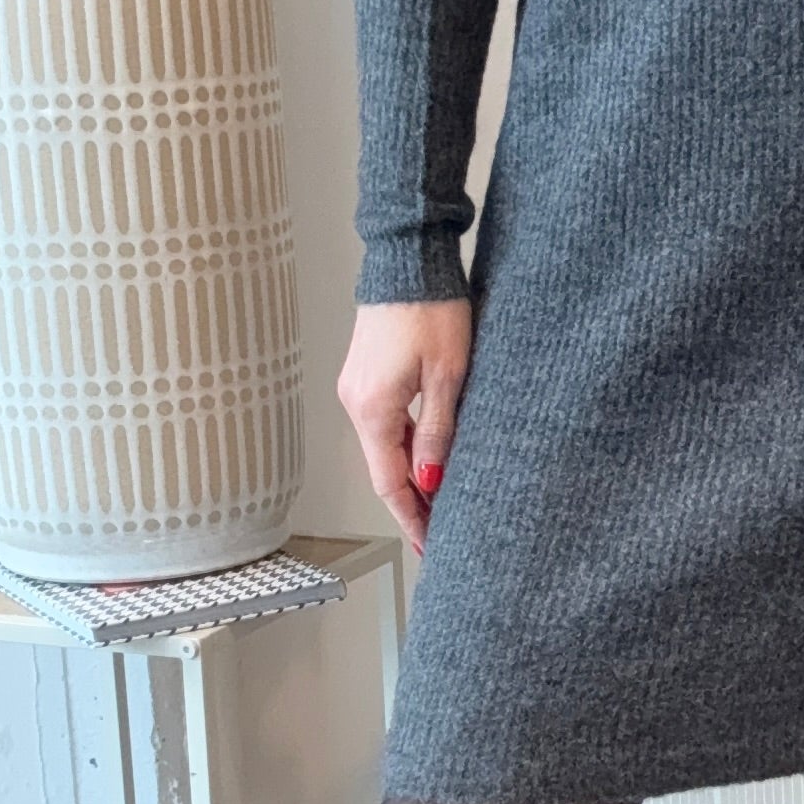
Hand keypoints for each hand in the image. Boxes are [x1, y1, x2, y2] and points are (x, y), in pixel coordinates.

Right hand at [337, 300, 472, 556]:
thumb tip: (431, 480)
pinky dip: (405, 446)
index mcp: (372, 408)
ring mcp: (357, 387)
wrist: (409, 259)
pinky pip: (385, 423)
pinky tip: (428, 457)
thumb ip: (438, 432)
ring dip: (410, 474)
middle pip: (383, 469)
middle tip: (438, 533)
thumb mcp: (447, 376)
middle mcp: (356, 402)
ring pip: (384, 446)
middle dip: (411, 503)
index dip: (411, 518)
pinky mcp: (367, 373)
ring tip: (439, 501)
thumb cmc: (432, 307)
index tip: (429, 544)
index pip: (390, 482)